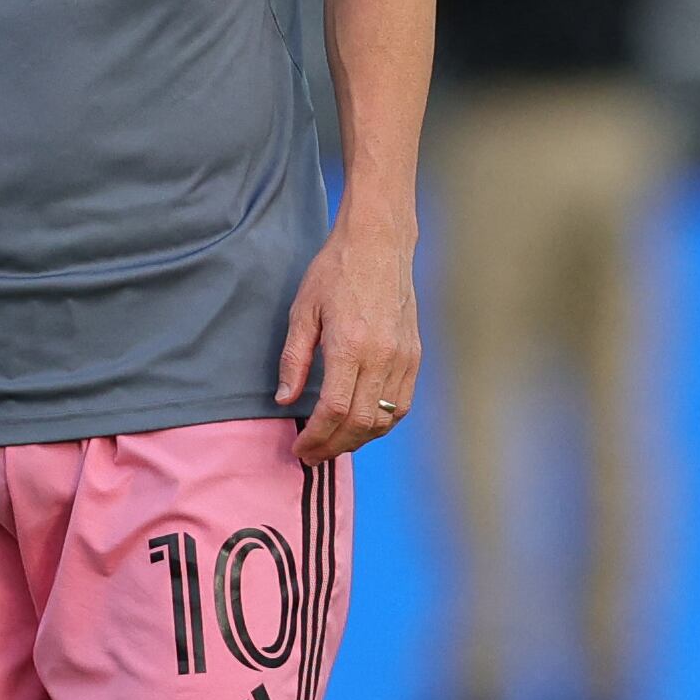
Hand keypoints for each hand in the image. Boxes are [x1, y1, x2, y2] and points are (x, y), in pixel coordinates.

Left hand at [277, 217, 417, 460]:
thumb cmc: (336, 271)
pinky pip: (402, 404)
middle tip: (312, 455)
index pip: (334, 410)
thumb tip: (285, 399)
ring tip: (334, 444)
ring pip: (384, 419)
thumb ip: (294, 359)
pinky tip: (362, 425)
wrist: (379, 243)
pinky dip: (381, 423)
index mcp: (351, 345)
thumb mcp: (303, 311)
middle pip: (360, 423)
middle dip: (333, 446)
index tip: (300, 448)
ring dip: (358, 440)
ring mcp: (404, 357)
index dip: (316, 437)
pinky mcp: (414, 355)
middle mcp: (382, 356)